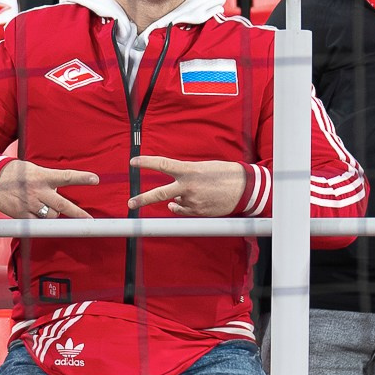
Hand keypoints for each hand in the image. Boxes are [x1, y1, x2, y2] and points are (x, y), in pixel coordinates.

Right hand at [0, 158, 100, 220]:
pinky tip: (36, 214)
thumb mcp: (35, 170)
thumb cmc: (16, 173)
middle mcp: (38, 191)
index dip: (82, 178)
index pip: (66, 177)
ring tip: (44, 206)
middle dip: (78, 213)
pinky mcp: (22, 214)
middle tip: (89, 220)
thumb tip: (62, 191)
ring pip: (51, 216)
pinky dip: (40, 221)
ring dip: (53, 214)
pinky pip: (38, 223)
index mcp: (43, 176)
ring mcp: (30, 204)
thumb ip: (49, 180)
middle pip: (62, 205)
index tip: (95, 179)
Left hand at [126, 155, 247, 216]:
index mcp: (189, 170)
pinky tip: (187, 202)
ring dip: (180, 197)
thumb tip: (173, 197)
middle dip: (142, 199)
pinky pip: (183, 210)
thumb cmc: (223, 174)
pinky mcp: (198, 213)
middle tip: (130, 203)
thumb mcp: (202, 168)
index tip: (133, 162)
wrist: (244, 188)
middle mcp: (188, 187)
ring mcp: (193, 202)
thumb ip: (185, 177)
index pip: (162, 164)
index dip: (146, 162)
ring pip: (176, 201)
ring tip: (198, 191)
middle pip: (159, 194)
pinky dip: (182, 206)